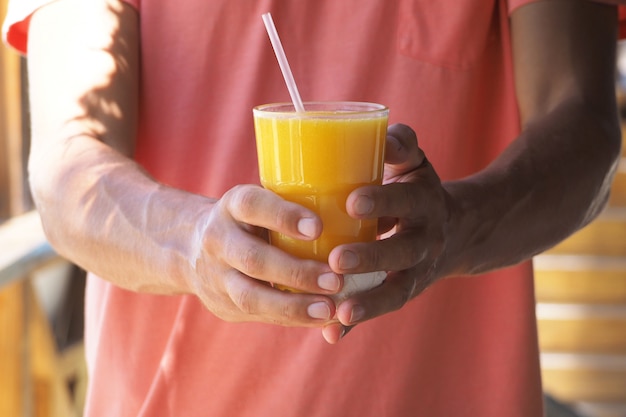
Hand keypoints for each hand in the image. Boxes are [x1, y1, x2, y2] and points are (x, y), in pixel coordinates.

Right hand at [190, 184, 342, 325]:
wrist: (189, 248)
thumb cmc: (249, 220)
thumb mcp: (259, 202)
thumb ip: (292, 207)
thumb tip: (358, 211)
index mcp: (232, 206)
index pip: (252, 205)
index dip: (283, 216)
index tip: (318, 227)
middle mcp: (218, 239)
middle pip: (253, 258)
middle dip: (296, 272)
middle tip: (336, 280)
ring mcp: (216, 276)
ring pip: (251, 296)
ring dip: (293, 306)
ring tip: (330, 310)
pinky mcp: (223, 305)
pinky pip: (259, 316)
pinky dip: (293, 319)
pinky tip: (321, 319)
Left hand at [322, 124, 449, 342]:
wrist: (459, 230)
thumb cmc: (419, 188)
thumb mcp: (416, 162)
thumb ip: (400, 144)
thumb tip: (379, 136)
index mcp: (425, 203)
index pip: (407, 201)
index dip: (384, 202)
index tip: (352, 203)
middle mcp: (425, 240)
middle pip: (403, 252)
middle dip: (372, 257)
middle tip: (337, 261)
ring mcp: (417, 271)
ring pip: (396, 290)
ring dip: (368, 302)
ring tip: (339, 312)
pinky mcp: (404, 291)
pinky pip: (381, 308)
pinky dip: (358, 324)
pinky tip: (331, 335)